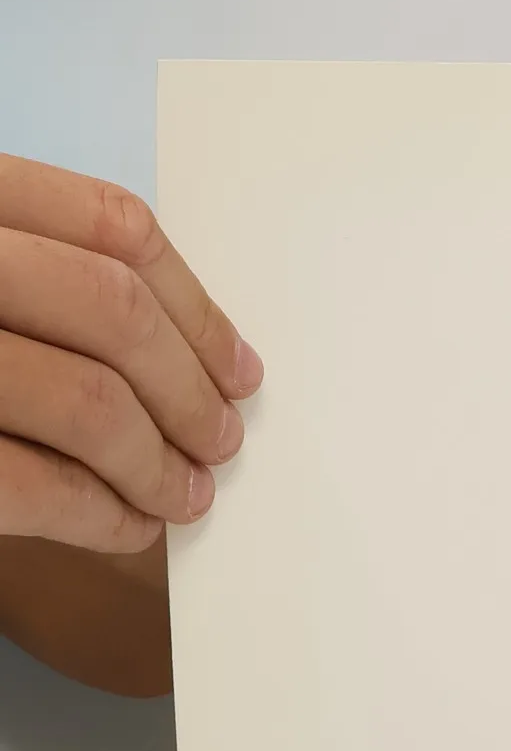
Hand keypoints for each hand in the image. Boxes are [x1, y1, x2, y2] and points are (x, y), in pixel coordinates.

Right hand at [0, 154, 260, 551]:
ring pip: (86, 401)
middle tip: (222, 441)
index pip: (109, 225)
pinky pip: (31, 484)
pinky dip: (99, 513)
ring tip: (183, 495)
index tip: (240, 367)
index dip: (197, 305)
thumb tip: (195, 360)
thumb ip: (41, 281)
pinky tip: (125, 525)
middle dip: (189, 389)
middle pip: (112, 310)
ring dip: (158, 463)